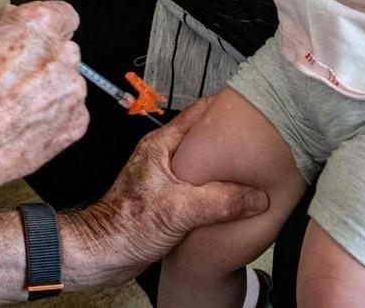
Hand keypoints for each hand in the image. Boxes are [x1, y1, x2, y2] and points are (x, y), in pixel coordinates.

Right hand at [0, 2, 86, 195]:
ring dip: (49, 93)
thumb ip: (3, 32)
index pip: (63, 15)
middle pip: (64, 52)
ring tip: (14, 109)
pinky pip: (71, 113)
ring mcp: (71, 91)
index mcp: (35, 27)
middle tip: (16, 79)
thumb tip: (11, 24)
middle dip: (45, 62)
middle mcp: (59, 55)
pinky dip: (53, 119)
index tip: (40, 36)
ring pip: (67, 85)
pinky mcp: (75, 124)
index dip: (49, 27)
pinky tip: (24, 125)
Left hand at [63, 101, 270, 288]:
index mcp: (160, 146)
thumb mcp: (180, 209)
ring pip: (202, 166)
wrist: (104, 254)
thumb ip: (221, 201)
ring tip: (252, 173)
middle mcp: (162, 157)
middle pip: (203, 140)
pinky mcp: (167, 199)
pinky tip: (233, 200)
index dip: (225, 109)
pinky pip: (198, 188)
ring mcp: (165, 178)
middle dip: (230, 143)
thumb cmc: (127, 226)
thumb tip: (257, 197)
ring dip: (224, 171)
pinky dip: (216, 190)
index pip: (198, 114)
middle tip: (260, 146)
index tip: (251, 111)